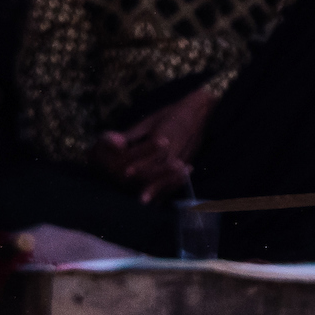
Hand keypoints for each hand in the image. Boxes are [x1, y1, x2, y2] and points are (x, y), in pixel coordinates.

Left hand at [90, 84, 216, 201]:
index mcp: (165, 136)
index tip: (127, 173)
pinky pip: (178, 178)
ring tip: (150, 203)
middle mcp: (176, 149)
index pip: (151, 154)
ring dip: (161, 190)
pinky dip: (168, 189)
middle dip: (153, 185)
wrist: (197, 111)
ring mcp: (184, 156)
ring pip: (171, 177)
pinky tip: (159, 200)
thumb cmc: (170, 114)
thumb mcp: (149, 121)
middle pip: (162, 170)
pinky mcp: (188, 161)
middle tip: (141, 199)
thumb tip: (116, 143)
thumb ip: (133, 134)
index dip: (139, 164)